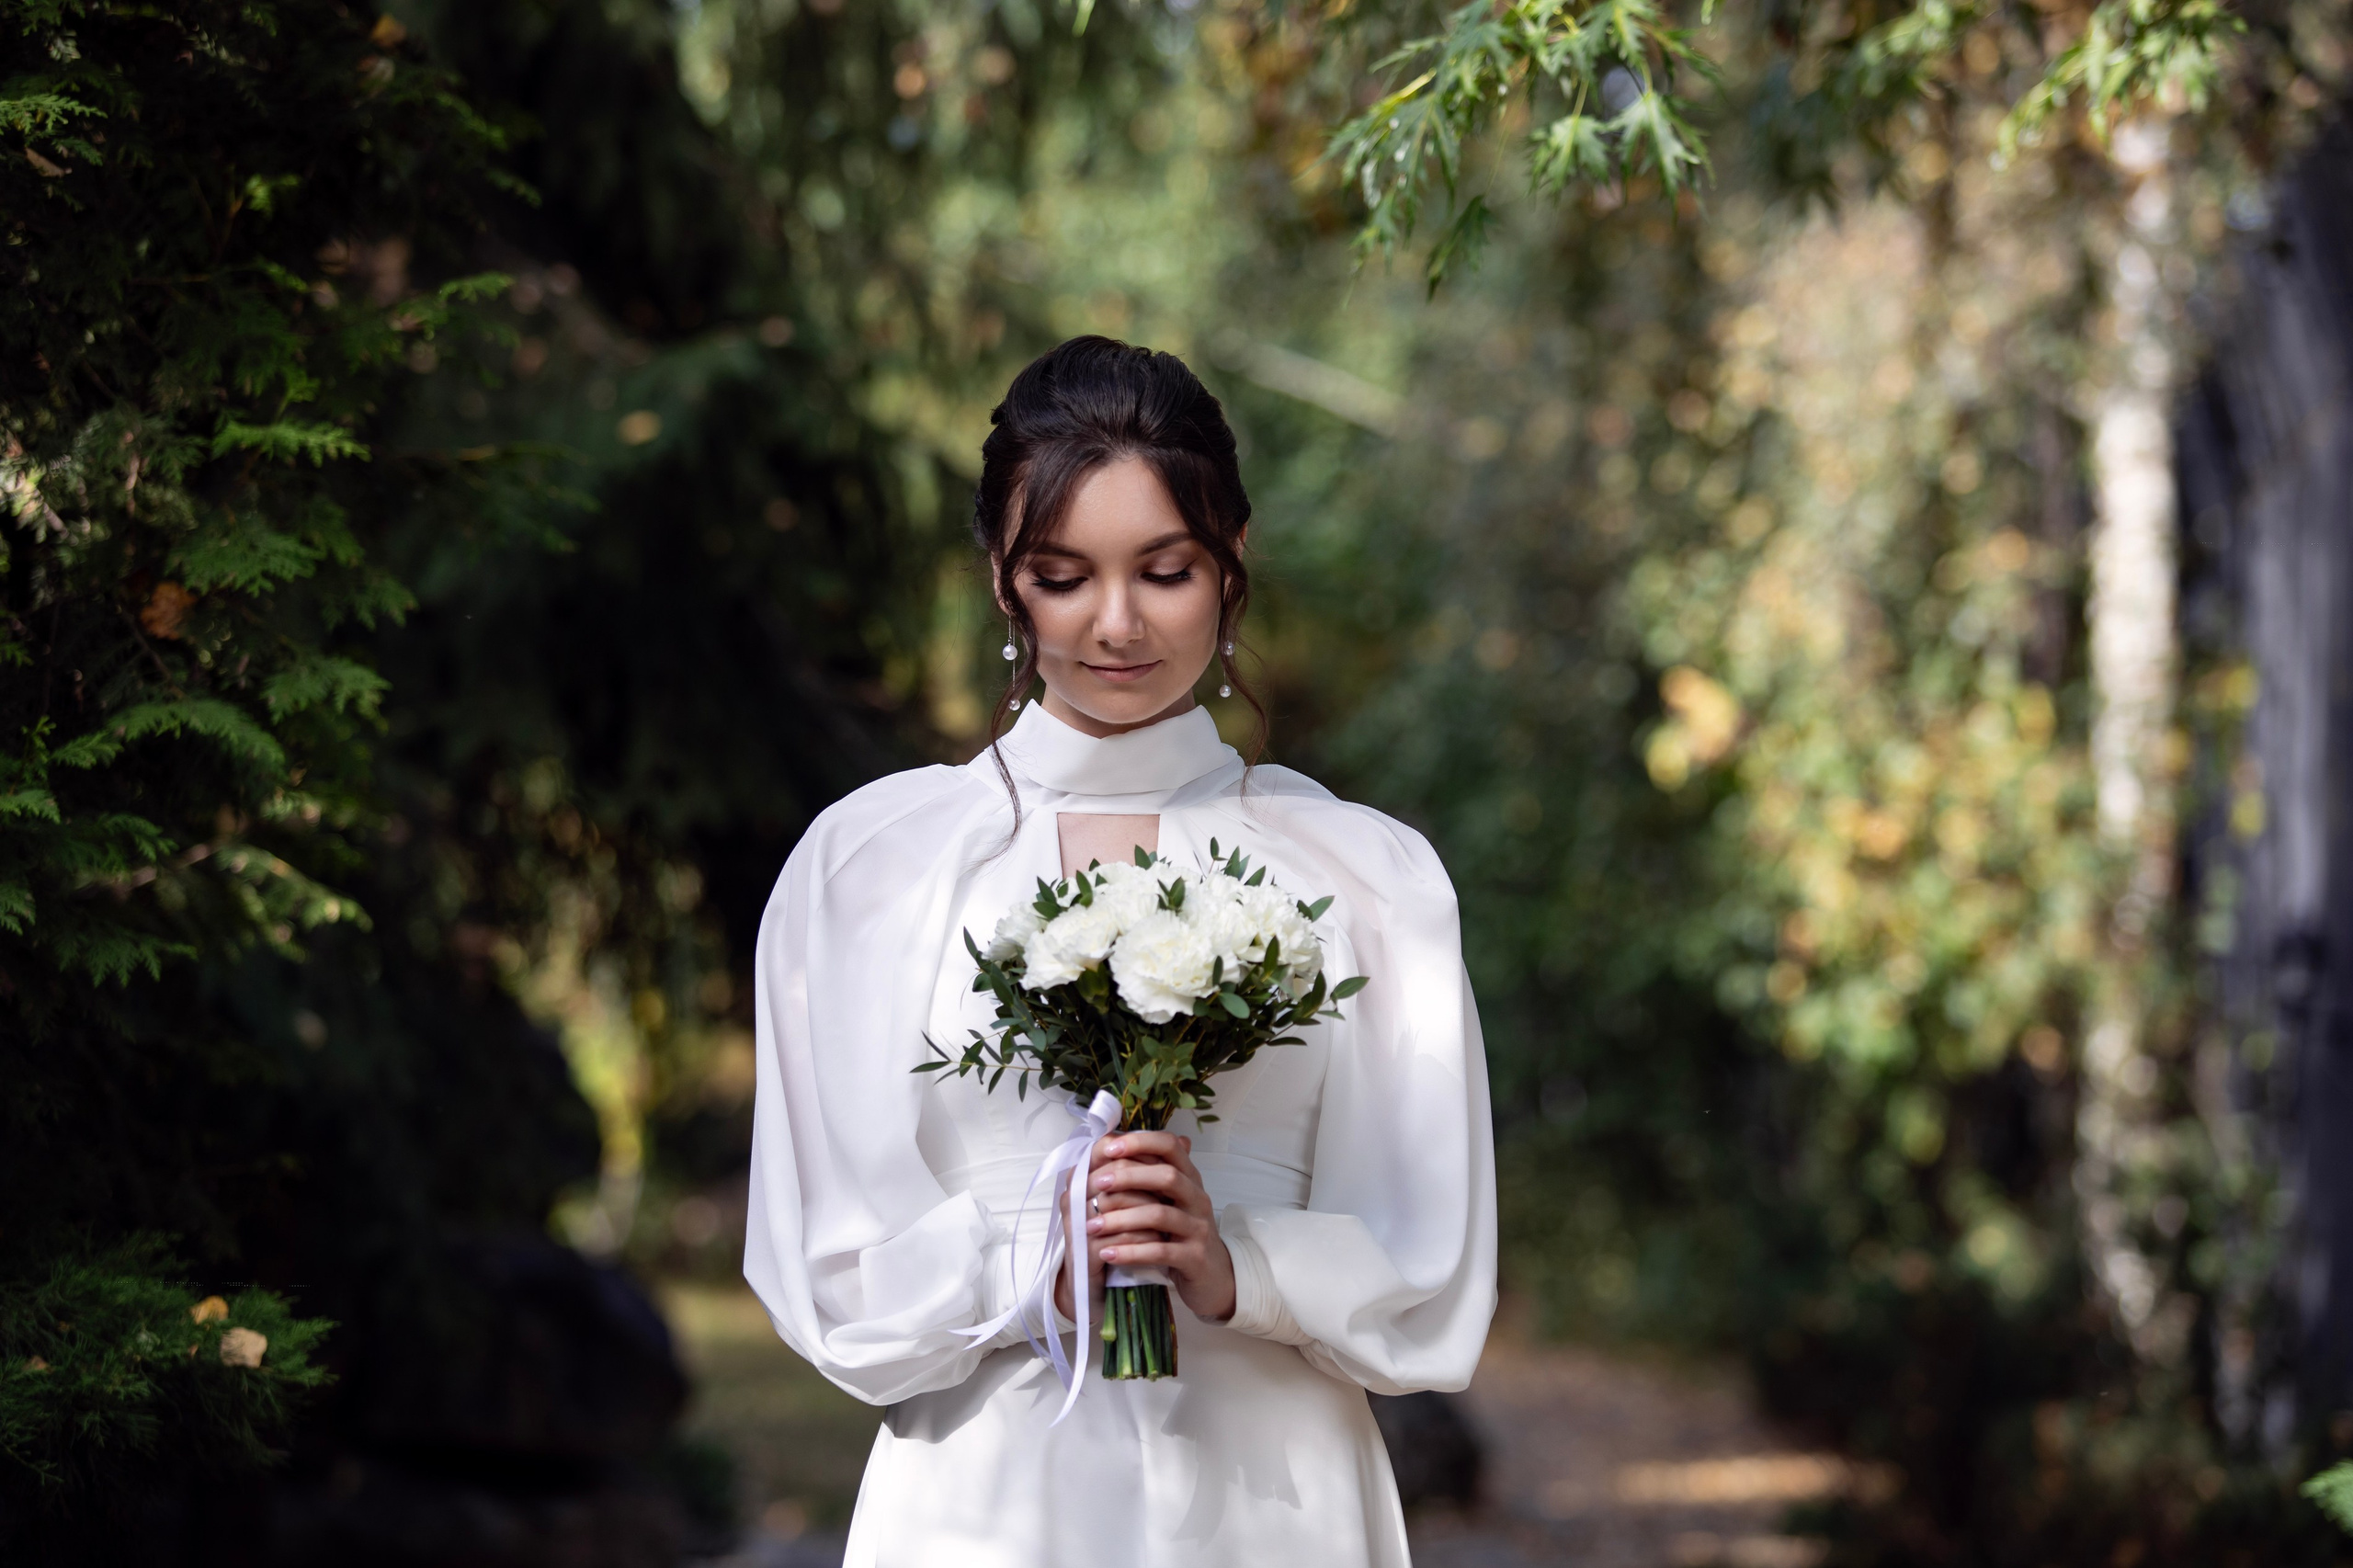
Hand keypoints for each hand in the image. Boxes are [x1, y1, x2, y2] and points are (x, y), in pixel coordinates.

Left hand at [1051, 1132, 1236, 1324]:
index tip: (1108, 1149)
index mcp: (1190, 1179)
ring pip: (1160, 1215)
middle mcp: (1198, 1198)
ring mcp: (1198, 1228)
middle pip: (1167, 1176)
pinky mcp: (1194, 1257)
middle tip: (1097, 1184)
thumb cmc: (1181, 1234)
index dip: (1141, 1142)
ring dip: (1121, 1219)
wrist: (1213, 1277)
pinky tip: (1107, 1253)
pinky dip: (1130, 1252)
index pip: (1170, 1146)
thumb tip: (1111, 1145)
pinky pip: (1160, 1251)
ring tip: (1092, 1226)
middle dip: (1128, 1177)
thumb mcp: (1168, 1201)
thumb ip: (1147, 1177)